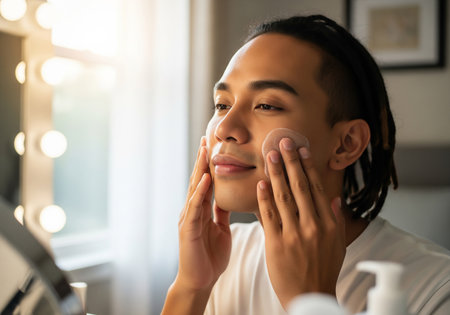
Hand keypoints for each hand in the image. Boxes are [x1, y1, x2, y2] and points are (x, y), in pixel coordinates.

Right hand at [175, 137, 231, 291]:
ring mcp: (188, 218)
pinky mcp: (188, 229)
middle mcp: (192, 210)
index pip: (205, 181)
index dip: (209, 163)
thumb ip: (220, 212)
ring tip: (205, 150)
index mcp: (201, 210)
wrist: (200, 280)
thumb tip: (226, 197)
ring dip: (199, 169)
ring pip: (194, 189)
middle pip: (197, 179)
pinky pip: (195, 207)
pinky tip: (204, 179)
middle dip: (202, 159)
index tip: (213, 144)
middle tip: (207, 138)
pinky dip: (200, 192)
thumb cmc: (210, 256)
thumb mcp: (220, 228)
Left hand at [256, 138, 345, 308]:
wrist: (310, 297)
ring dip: (277, 174)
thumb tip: (335, 199)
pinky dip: (264, 198)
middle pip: (300, 187)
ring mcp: (294, 234)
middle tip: (283, 142)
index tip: (301, 150)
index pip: (317, 188)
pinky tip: (261, 183)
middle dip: (291, 162)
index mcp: (329, 224)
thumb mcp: (338, 245)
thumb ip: (336, 221)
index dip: (308, 167)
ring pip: (284, 197)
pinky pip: (269, 216)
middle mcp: (313, 226)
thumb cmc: (324, 271)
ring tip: (270, 155)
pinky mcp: (277, 244)